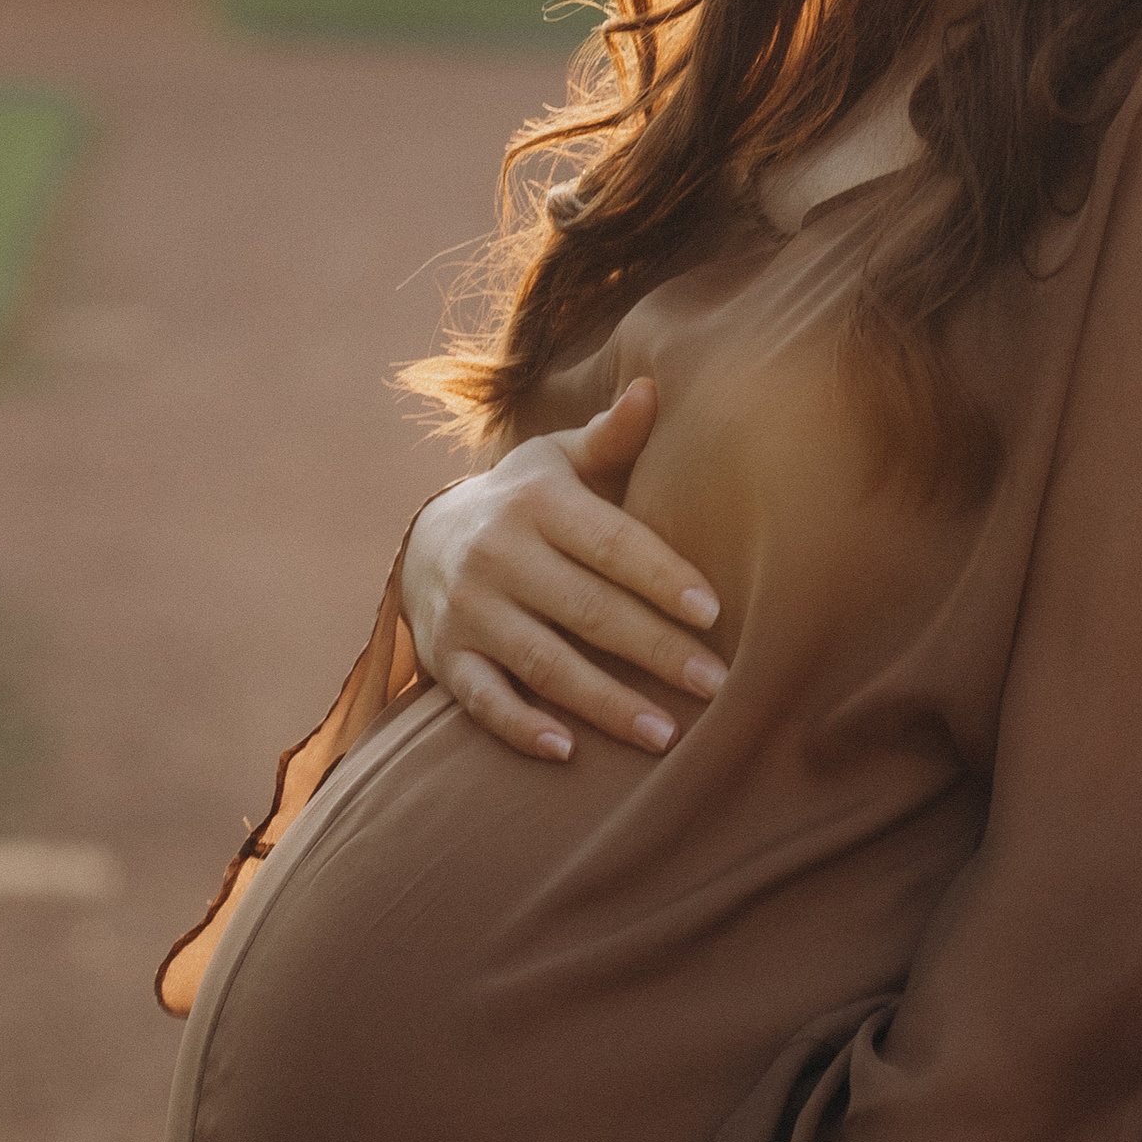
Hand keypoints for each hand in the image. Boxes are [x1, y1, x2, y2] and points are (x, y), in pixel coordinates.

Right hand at [403, 378, 725, 764]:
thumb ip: (611, 438)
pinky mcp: (446, 657)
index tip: (715, 611)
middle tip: (716, 684)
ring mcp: (468, 609)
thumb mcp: (557, 460)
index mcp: (536, 502)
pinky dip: (522, 728)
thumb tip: (653, 388)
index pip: (610, 543)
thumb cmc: (524, 500)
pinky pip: (485, 700)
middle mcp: (498, 553)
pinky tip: (568, 752)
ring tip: (665, 734)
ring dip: (605, 703)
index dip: (662, 577)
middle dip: (655, 650)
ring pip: (544, 662)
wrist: (425, 539)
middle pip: (588, 609)